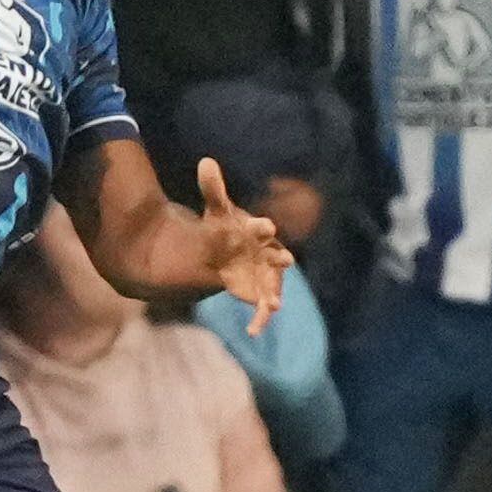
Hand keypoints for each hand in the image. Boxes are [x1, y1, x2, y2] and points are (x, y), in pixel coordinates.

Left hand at [189, 156, 290, 331]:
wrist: (227, 251)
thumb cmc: (226, 229)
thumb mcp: (216, 211)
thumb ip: (213, 189)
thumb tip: (206, 162)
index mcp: (256, 232)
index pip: (261, 228)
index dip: (262, 228)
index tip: (266, 226)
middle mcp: (266, 253)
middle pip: (275, 255)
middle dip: (279, 258)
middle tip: (285, 259)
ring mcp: (264, 274)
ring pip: (272, 284)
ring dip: (273, 294)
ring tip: (272, 305)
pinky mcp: (258, 292)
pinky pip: (262, 306)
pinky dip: (260, 317)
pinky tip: (253, 330)